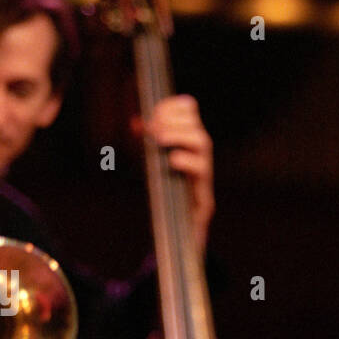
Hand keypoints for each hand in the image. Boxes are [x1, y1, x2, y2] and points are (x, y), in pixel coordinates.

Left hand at [144, 95, 213, 248]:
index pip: (190, 109)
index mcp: (189, 141)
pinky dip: (186, 161)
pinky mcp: (203, 193)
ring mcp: (204, 172)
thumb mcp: (153, 162)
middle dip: (173, 122)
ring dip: (179, 136)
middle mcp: (200, 154)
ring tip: (159, 139)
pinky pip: (200, 170)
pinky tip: (171, 160)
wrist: (180, 232)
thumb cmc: (167, 192)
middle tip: (153, 127)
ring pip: (202, 142)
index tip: (154, 111)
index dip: (173, 106)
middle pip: (195, 124)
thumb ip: (147, 142)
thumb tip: (135, 122)